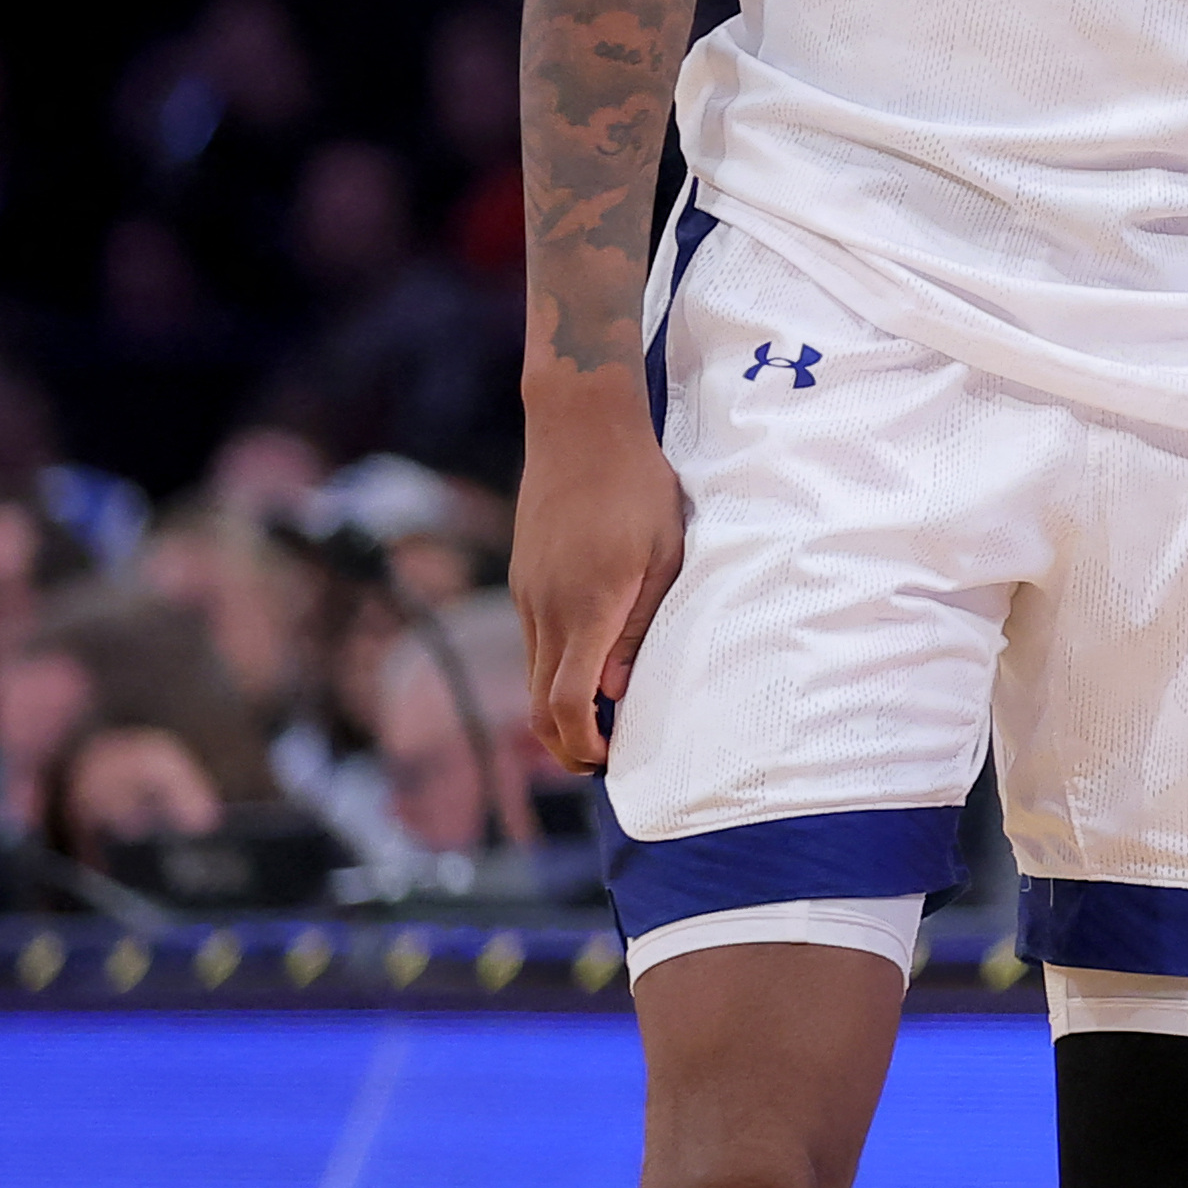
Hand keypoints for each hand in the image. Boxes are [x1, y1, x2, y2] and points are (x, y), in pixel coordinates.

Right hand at [513, 382, 687, 773]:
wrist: (579, 428)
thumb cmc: (638, 486)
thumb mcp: (665, 553)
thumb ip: (640, 626)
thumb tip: (615, 690)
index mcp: (587, 608)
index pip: (568, 703)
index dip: (583, 744)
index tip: (608, 758)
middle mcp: (546, 609)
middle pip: (539, 704)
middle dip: (566, 743)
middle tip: (602, 758)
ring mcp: (527, 594)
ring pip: (533, 675)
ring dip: (559, 708)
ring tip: (602, 718)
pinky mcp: (522, 579)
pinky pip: (533, 641)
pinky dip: (554, 669)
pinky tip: (588, 663)